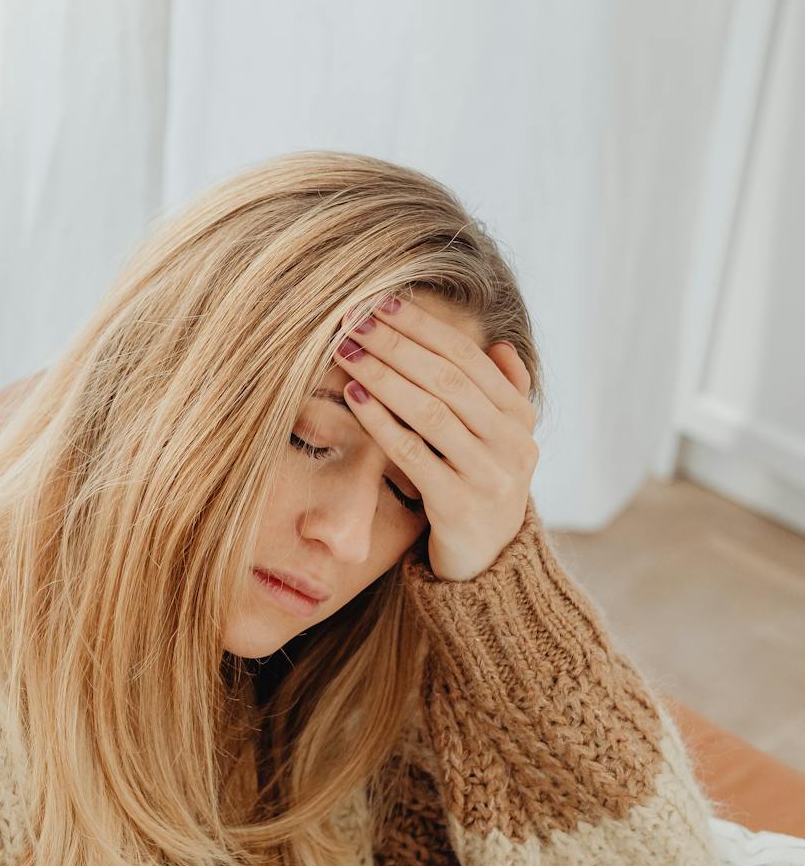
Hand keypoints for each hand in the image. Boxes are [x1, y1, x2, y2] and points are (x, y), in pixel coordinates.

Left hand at [332, 295, 537, 580]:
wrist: (489, 564)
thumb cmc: (480, 487)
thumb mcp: (500, 441)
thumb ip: (504, 393)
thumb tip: (500, 344)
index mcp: (519, 417)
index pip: (467, 358)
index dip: (424, 327)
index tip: (382, 301)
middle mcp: (512, 442)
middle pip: (447, 378)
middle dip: (396, 344)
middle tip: (352, 319)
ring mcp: (489, 475)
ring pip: (431, 411)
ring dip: (383, 376)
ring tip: (346, 351)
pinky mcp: (460, 506)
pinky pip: (414, 454)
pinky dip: (381, 421)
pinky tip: (353, 396)